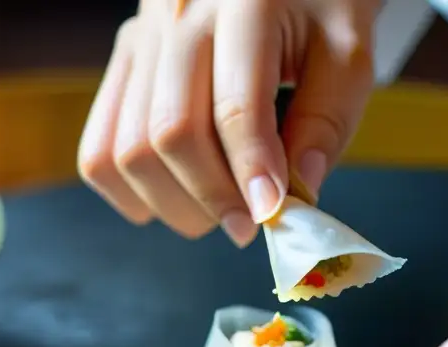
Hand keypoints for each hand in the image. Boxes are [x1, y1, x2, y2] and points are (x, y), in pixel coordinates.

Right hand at [77, 0, 377, 246]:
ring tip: (219, 210)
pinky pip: (99, 148)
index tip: (271, 216)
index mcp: (244, 4)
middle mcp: (179, 14)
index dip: (252, 173)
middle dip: (213, 197)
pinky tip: (176, 196)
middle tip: (248, 223)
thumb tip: (295, 195)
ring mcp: (142, 36)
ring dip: (175, 202)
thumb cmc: (321, 7)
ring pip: (128, 149)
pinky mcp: (124, 58)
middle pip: (171, 134)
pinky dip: (132, 191)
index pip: (234, 107)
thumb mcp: (348, 54)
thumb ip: (327, 122)